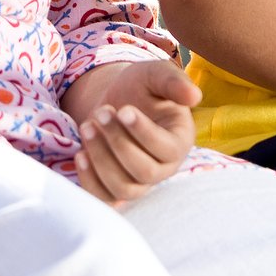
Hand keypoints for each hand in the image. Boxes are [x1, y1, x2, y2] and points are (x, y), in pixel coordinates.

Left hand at [62, 60, 200, 206]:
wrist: (114, 101)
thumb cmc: (141, 87)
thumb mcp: (156, 75)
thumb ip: (174, 81)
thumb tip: (195, 96)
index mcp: (179, 140)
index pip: (167, 149)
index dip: (144, 133)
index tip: (123, 109)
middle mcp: (163, 167)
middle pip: (144, 172)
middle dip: (118, 142)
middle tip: (101, 112)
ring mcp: (139, 182)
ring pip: (123, 188)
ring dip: (100, 159)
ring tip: (87, 127)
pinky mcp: (115, 189)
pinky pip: (104, 199)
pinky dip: (89, 180)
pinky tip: (80, 154)